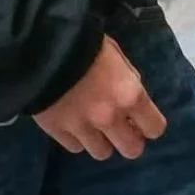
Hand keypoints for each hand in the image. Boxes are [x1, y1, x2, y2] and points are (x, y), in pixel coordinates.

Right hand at [33, 36, 165, 160]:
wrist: (40, 44)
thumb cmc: (84, 41)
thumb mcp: (114, 51)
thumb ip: (127, 75)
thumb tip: (132, 94)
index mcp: (129, 94)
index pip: (155, 128)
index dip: (149, 124)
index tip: (141, 118)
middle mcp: (110, 118)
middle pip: (132, 150)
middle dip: (128, 138)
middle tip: (119, 125)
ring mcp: (83, 129)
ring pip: (102, 153)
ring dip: (101, 139)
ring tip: (92, 122)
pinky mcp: (58, 132)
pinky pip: (75, 147)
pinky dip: (76, 137)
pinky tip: (71, 120)